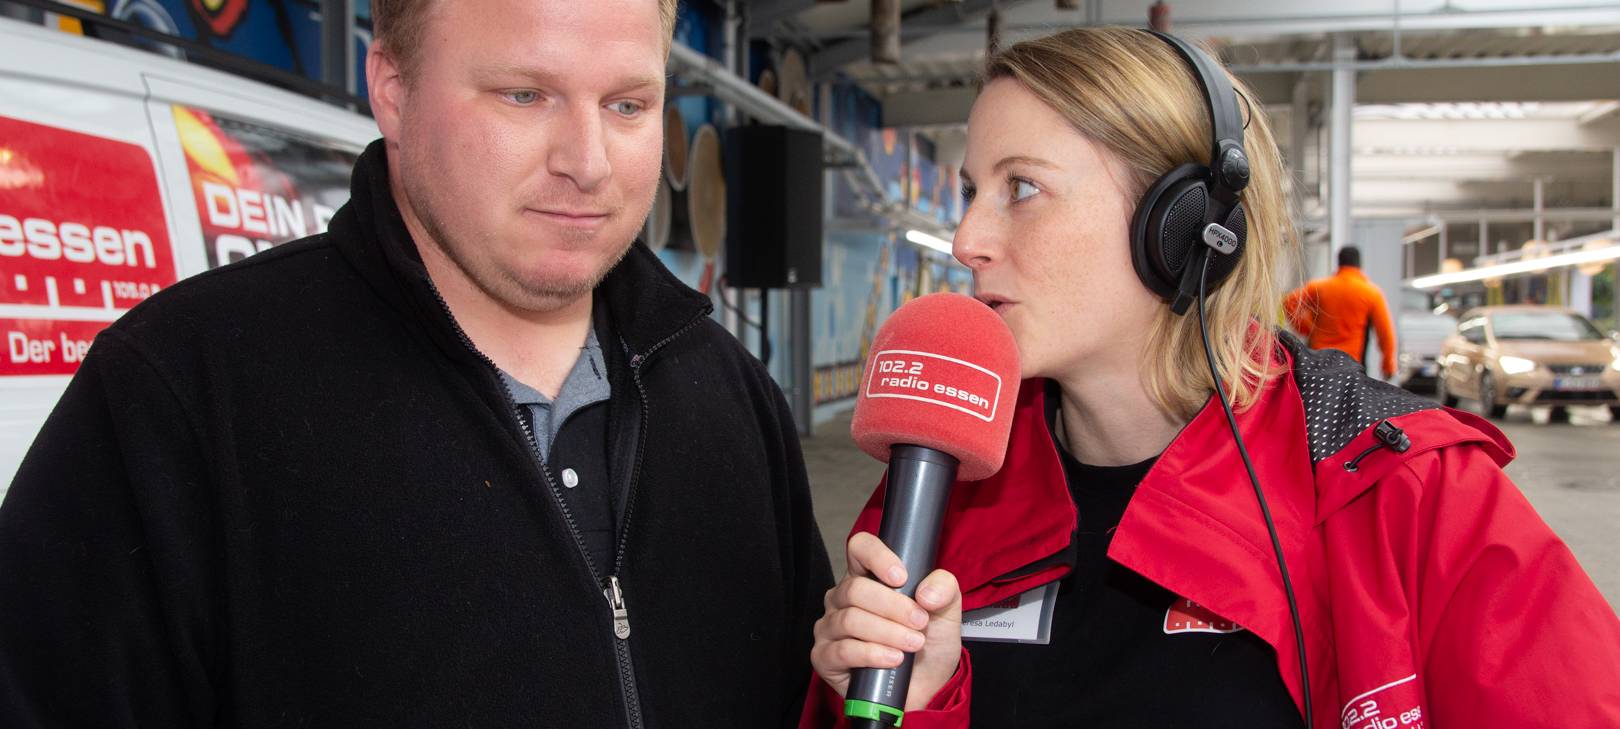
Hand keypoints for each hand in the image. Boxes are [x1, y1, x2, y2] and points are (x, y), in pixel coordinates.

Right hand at [810, 532, 962, 711]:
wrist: (925, 688)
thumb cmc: (928, 644)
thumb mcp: (946, 612)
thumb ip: (944, 588)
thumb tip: (926, 592)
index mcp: (867, 578)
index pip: (859, 548)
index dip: (877, 557)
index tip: (901, 577)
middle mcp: (842, 599)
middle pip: (855, 589)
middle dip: (893, 607)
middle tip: (920, 622)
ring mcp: (830, 628)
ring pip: (849, 620)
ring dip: (887, 632)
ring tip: (912, 644)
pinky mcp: (825, 658)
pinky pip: (842, 650)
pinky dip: (872, 654)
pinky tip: (892, 659)